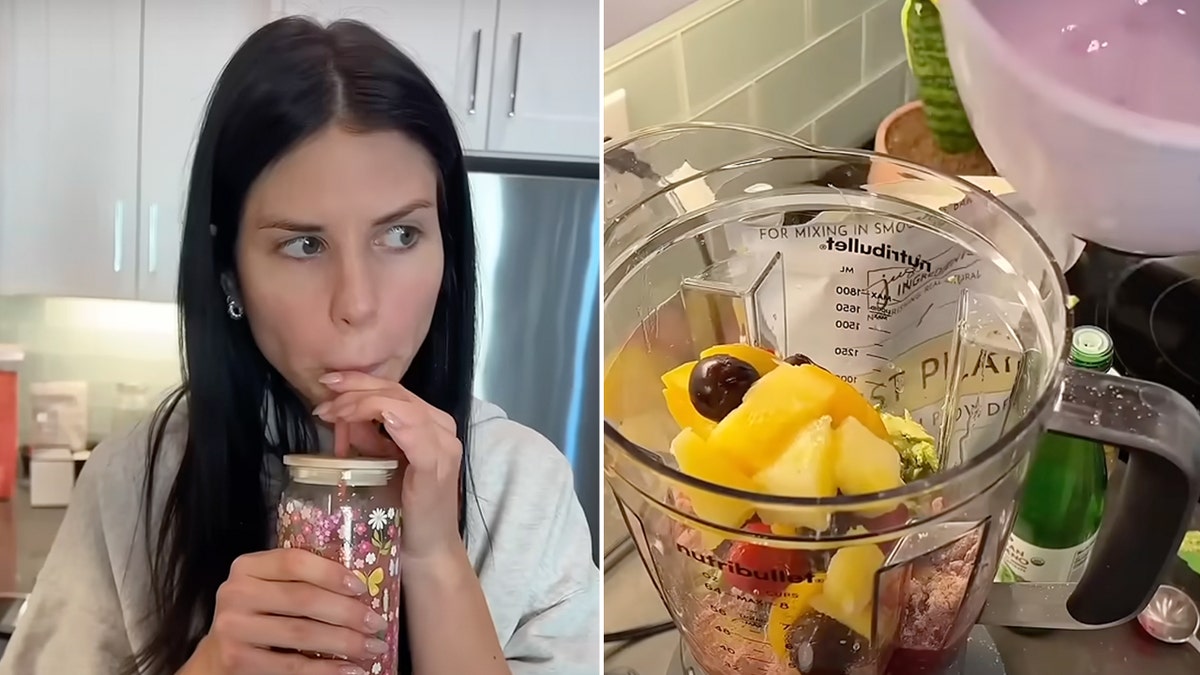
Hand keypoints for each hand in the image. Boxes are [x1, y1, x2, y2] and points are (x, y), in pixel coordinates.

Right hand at [184, 548, 387, 674]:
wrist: (219, 654)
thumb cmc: (258, 614)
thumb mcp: (270, 588)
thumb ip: (300, 581)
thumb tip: (360, 589)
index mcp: (247, 567)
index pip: (294, 561)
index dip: (331, 573)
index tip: (362, 588)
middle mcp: (236, 593)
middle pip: (304, 599)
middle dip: (348, 613)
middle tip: (377, 623)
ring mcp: (234, 628)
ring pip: (302, 633)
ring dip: (345, 642)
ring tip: (372, 647)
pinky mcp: (237, 660)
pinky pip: (293, 665)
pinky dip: (327, 668)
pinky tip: (350, 669)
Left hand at [313, 371, 462, 561]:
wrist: (426, 552)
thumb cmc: (403, 513)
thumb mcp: (381, 466)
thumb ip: (369, 440)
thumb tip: (343, 417)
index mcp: (432, 426)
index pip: (396, 391)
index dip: (360, 382)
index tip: (327, 387)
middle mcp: (443, 429)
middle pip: (397, 392)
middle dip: (355, 388)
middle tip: (323, 394)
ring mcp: (442, 445)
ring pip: (400, 403)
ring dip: (360, 402)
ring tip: (331, 410)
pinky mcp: (435, 463)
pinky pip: (409, 426)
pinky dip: (380, 415)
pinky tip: (355, 416)